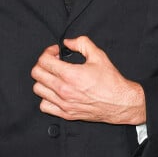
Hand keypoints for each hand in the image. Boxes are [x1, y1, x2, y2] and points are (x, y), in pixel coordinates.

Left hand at [31, 36, 145, 124]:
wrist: (120, 103)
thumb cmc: (111, 81)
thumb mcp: (99, 55)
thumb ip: (81, 43)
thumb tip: (68, 42)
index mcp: (70, 74)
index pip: (44, 61)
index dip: (48, 52)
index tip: (56, 52)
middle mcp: (64, 90)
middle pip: (37, 74)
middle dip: (43, 64)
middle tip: (54, 62)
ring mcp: (64, 103)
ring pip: (38, 89)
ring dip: (43, 80)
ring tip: (54, 76)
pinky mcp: (66, 114)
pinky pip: (44, 106)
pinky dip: (46, 98)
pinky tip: (55, 92)